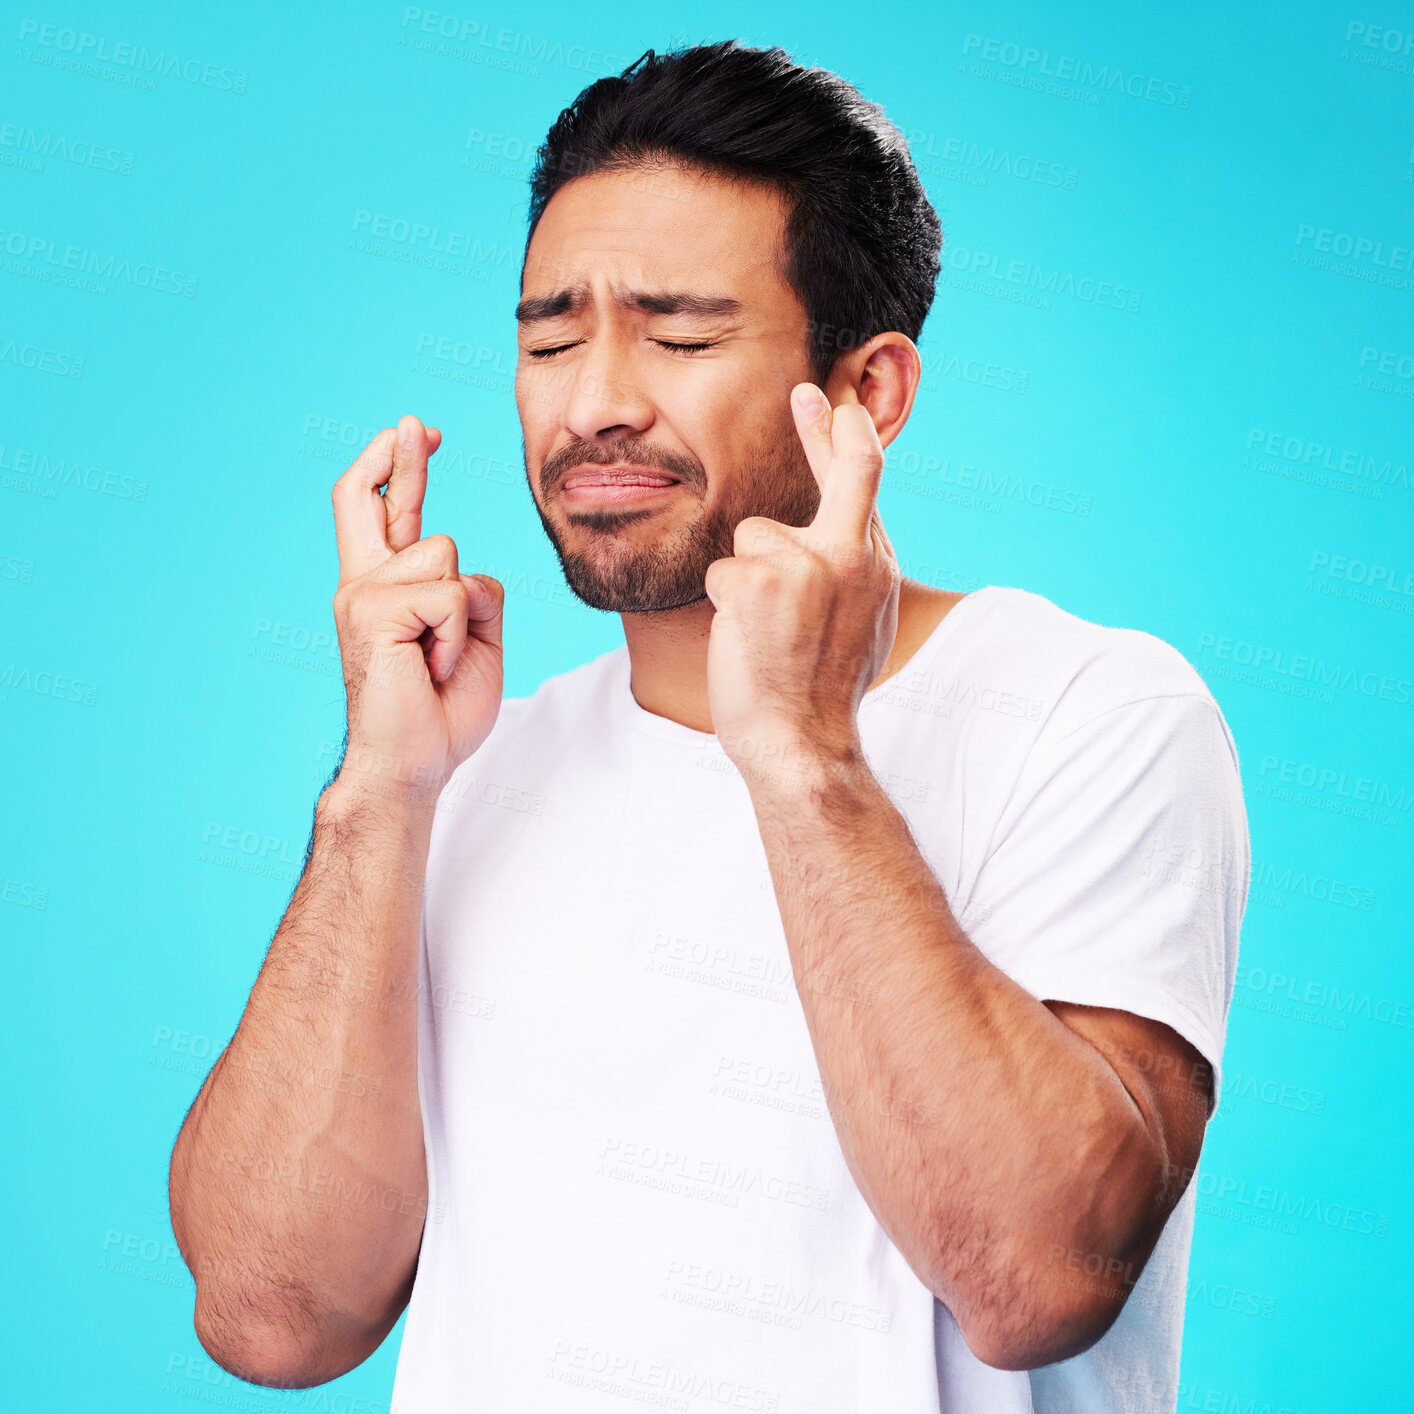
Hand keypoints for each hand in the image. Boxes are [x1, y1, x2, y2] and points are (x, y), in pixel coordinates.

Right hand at [330, 414, 504, 799]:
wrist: (414, 764)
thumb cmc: (441, 711)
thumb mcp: (476, 638)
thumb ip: (473, 593)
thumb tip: (467, 570)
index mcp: (386, 588)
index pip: (382, 511)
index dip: (398, 467)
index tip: (418, 433)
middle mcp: (363, 583)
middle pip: (372, 498)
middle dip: (400, 456)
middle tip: (419, 423)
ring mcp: (361, 594)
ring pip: (446, 557)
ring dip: (465, 614)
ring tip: (440, 660)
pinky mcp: (371, 612)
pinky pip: (449, 595)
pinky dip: (458, 634)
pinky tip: (434, 667)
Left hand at [703, 384, 900, 780]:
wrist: (803, 744)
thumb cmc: (821, 694)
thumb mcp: (858, 626)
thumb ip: (852, 573)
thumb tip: (845, 538)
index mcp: (876, 567)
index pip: (864, 485)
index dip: (844, 438)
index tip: (834, 405)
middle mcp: (852, 555)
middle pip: (844, 470)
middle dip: (825, 427)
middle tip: (808, 392)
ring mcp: (807, 563)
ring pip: (754, 536)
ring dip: (746, 579)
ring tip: (764, 631)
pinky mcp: (759, 579)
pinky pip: (723, 571)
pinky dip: (724, 605)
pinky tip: (744, 640)